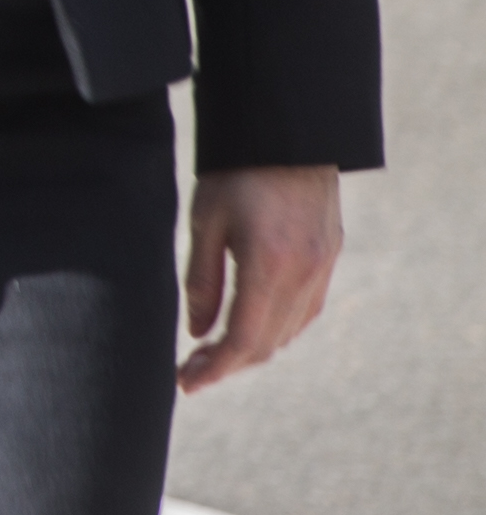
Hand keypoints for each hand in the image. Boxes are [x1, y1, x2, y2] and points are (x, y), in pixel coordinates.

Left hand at [179, 165, 342, 390]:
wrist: (287, 132)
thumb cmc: (234, 170)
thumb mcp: (205, 220)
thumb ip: (202, 280)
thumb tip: (197, 332)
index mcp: (269, 265)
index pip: (244, 339)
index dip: (215, 368)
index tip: (185, 382)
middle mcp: (304, 273)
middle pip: (267, 342)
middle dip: (228, 365)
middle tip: (191, 373)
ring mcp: (323, 267)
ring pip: (289, 330)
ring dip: (253, 350)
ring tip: (214, 355)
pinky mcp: (330, 256)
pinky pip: (305, 310)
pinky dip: (277, 329)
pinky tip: (251, 328)